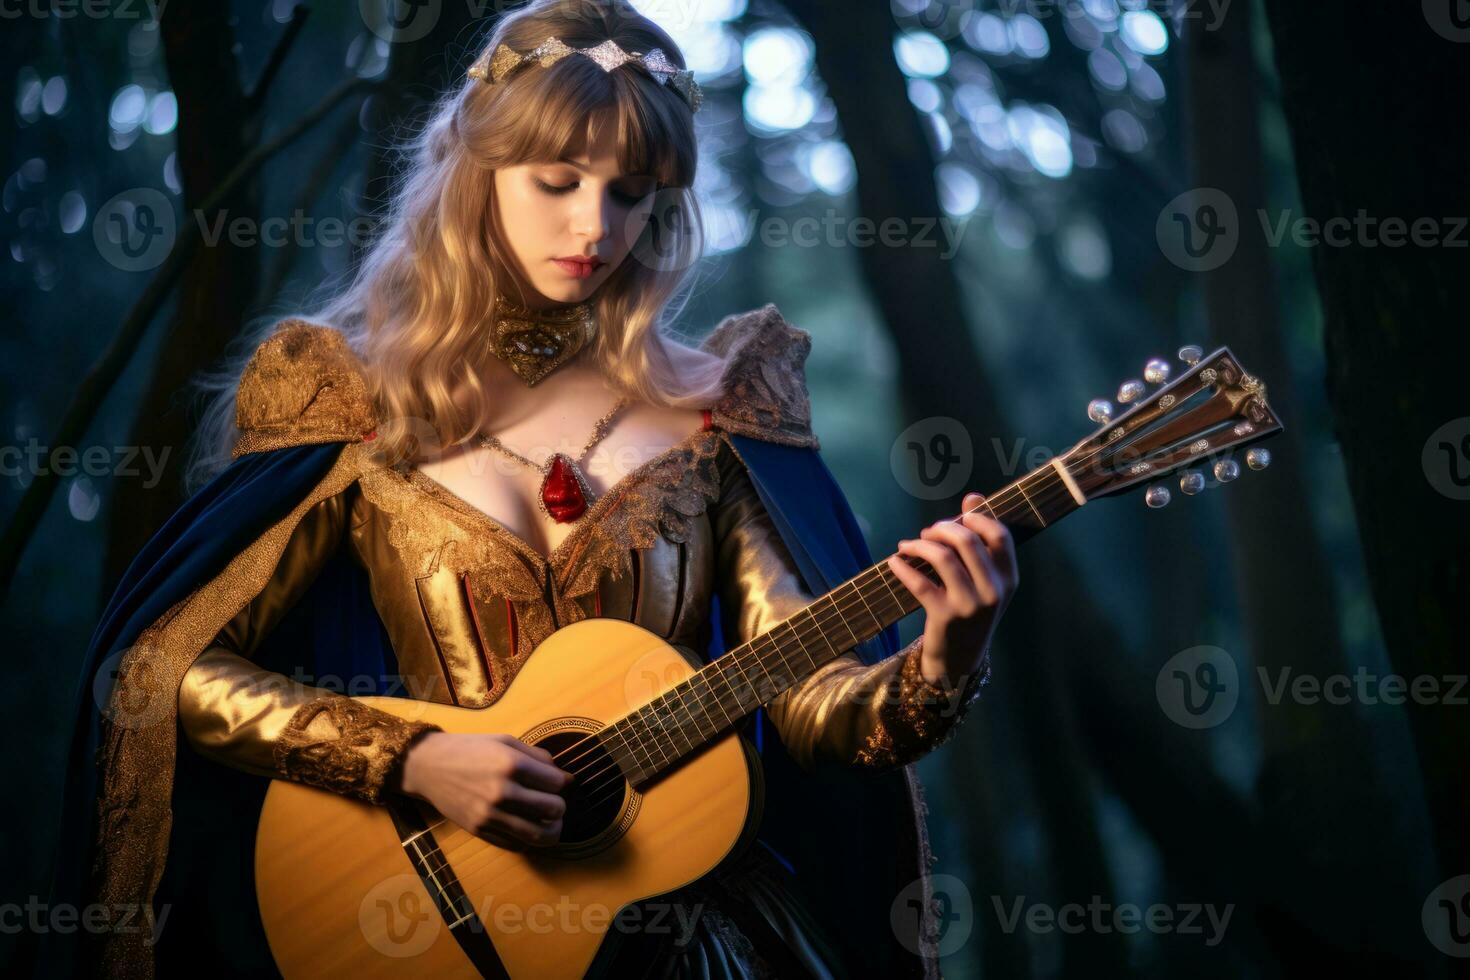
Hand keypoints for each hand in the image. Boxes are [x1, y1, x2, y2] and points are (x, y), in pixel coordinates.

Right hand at [394, 732, 572, 849]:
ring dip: (552, 829)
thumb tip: (565, 778)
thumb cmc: (469, 750)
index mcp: (511, 764)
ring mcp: (490, 814)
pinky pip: (517, 845)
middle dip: (559, 805)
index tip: (553, 781)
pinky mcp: (480, 830)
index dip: (560, 782)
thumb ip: (538, 757)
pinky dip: (529, 840)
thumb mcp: (506, 741)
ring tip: (551, 822)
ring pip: (539, 835)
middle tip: (553, 801)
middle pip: (553, 809)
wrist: (429, 766)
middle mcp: (502, 791)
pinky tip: (527, 827)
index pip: (556, 783)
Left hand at [886, 492, 1017, 688]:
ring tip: (908, 545)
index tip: (959, 518)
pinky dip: (902, 567)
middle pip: (968, 541)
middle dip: (943, 529)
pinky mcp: (944, 616)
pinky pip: (918, 582)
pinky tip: (894, 561)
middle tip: (928, 533)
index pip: (1000, 535)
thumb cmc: (971, 609)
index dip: (977, 518)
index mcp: (1009, 579)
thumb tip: (973, 496)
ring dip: (920, 545)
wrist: (960, 658)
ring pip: (942, 558)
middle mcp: (994, 591)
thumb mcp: (985, 579)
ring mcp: (970, 605)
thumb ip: (981, 540)